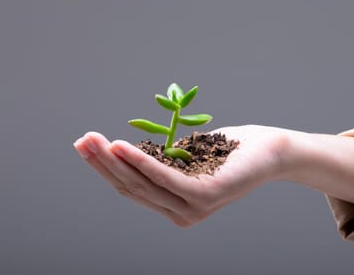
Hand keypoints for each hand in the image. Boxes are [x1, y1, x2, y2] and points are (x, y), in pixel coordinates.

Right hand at [73, 125, 288, 226]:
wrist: (271, 152)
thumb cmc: (228, 151)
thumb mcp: (185, 157)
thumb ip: (158, 161)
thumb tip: (124, 151)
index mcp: (173, 205)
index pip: (130, 188)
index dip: (104, 167)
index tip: (85, 145)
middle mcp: (180, 213)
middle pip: (131, 187)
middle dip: (102, 163)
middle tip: (81, 141)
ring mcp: (193, 208)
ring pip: (143, 183)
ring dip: (115, 160)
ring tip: (94, 140)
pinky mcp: (206, 196)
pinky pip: (165, 177)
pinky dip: (141, 162)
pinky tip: (122, 146)